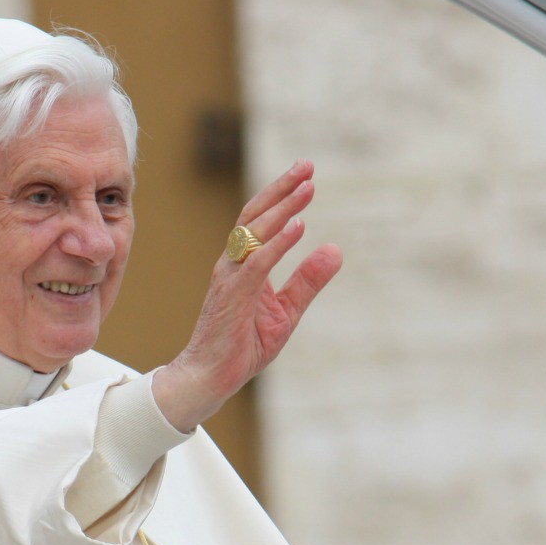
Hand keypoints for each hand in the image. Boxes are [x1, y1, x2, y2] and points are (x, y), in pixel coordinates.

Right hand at [152, 159, 343, 431]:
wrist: (209, 379)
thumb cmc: (241, 346)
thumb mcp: (286, 312)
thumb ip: (308, 281)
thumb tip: (335, 249)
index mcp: (245, 265)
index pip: (262, 221)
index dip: (284, 196)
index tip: (307, 175)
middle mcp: (234, 264)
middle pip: (255, 215)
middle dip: (282, 188)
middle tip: (308, 165)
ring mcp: (230, 278)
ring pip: (254, 232)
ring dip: (282, 208)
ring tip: (308, 188)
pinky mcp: (232, 297)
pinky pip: (257, 264)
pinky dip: (278, 244)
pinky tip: (299, 227)